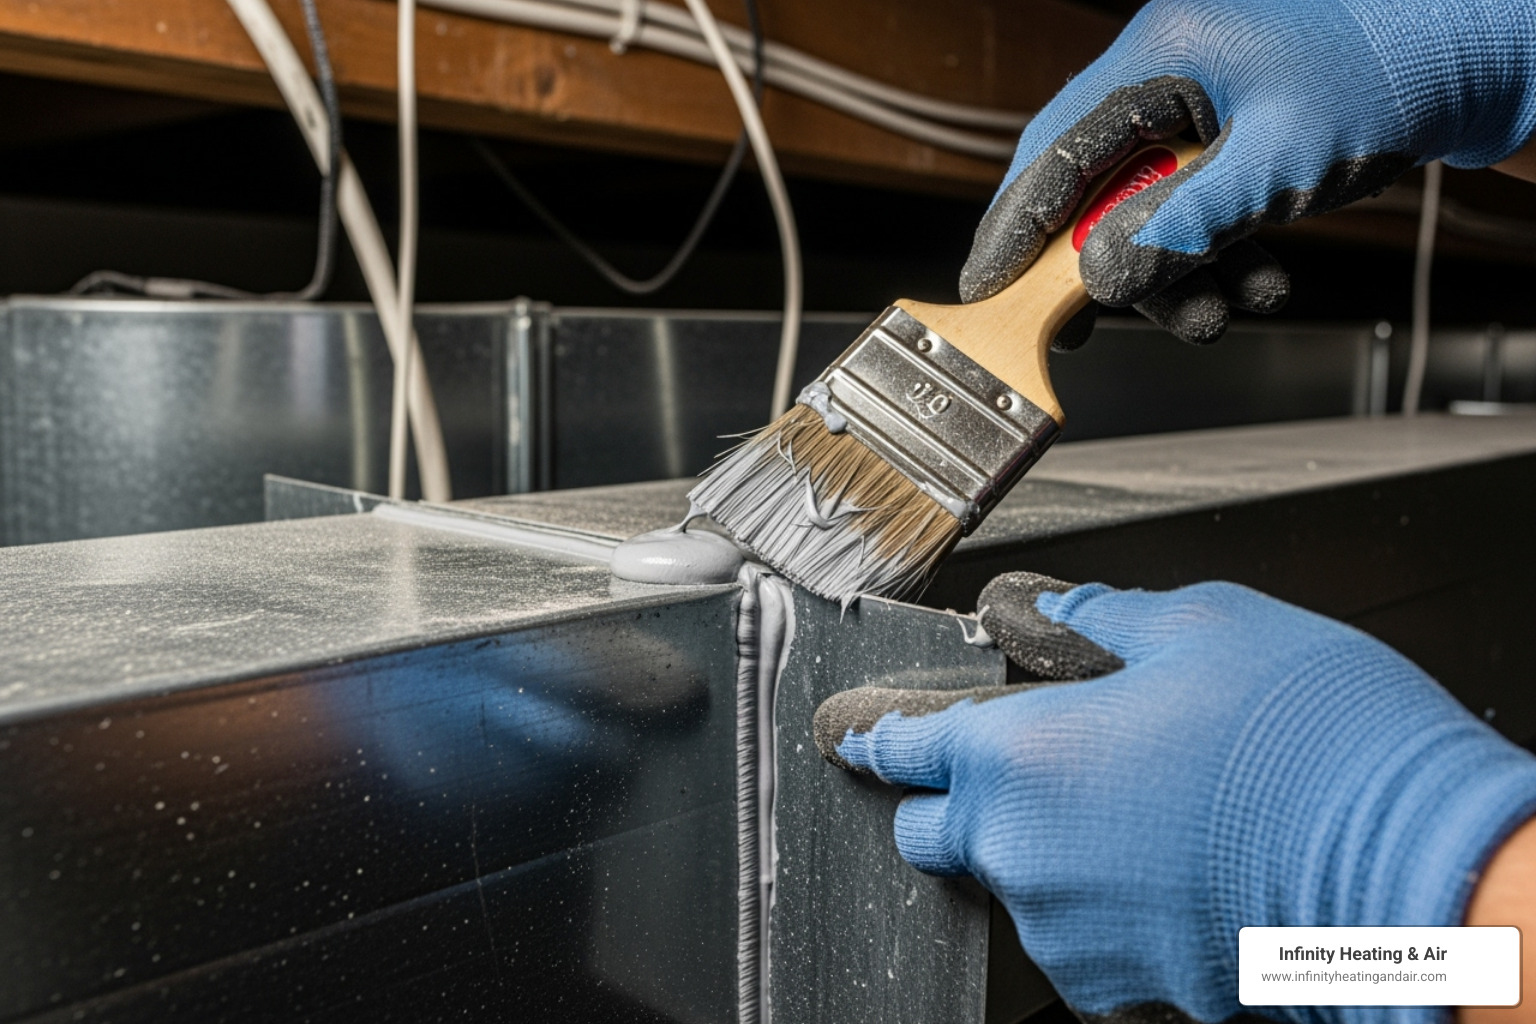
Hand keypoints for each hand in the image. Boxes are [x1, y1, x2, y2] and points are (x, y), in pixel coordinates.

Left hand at [816, 573, 1535, 1022]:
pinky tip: (1169, 866)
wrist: (1412, 867)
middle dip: (957, 800)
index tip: (853, 737)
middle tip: (1033, 766)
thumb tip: (1051, 609)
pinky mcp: (1123, 986)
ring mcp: (1068, 930)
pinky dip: (1100, 906)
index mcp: (1019, 754)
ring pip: (1013, 888)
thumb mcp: (1201, 627)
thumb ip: (1101, 620)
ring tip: (1141, 812)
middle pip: (933, 832)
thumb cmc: (1309, 742)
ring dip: (1044, 854)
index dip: (873, 735)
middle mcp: (1022, 852)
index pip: (900, 746)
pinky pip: (1077, 938)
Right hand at [962, 0, 1535, 344]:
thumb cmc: (1390, 73)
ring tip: (1223, 312)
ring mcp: (1200, 108)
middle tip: (1111, 321)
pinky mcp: (1229, 138)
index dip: (1015, 226)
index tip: (987, 289)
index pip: (1056, 149)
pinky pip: (1192, 208)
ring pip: (1145, 209)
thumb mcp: (1278, 162)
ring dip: (1177, 273)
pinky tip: (1253, 282)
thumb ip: (1183, 224)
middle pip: (1093, 186)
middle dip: (1109, 264)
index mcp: (1162, 57)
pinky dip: (1213, 256)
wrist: (1477, 55)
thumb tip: (1100, 278)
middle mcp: (1169, 76)